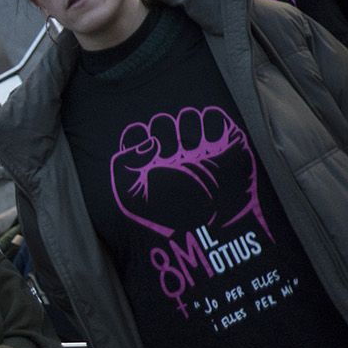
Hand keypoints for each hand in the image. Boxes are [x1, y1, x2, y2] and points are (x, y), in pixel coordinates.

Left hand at [110, 106, 267, 239]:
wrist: (210, 231)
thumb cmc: (167, 217)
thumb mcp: (129, 197)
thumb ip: (125, 164)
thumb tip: (148, 141)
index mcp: (148, 161)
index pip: (137, 133)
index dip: (139, 138)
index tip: (147, 157)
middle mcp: (171, 150)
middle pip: (161, 121)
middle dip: (164, 135)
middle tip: (171, 158)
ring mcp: (197, 145)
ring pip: (187, 116)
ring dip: (186, 129)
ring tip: (190, 153)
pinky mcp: (223, 143)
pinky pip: (214, 118)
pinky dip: (211, 125)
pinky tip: (209, 145)